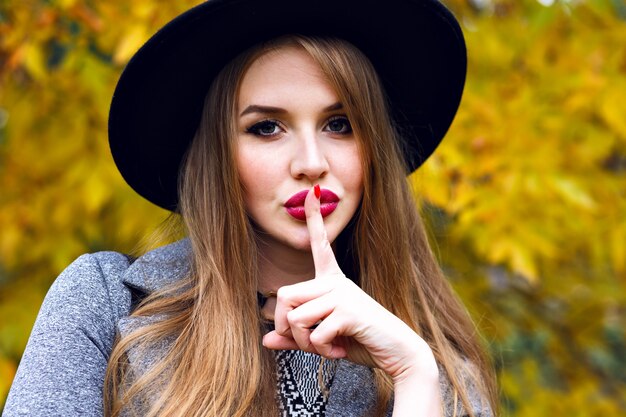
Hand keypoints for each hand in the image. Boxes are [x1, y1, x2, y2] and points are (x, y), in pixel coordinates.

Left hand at [262, 185, 438, 383]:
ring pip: (295, 318)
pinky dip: (321, 350)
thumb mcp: (323, 338)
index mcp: (332, 281)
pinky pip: (314, 334)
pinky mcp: (349, 311)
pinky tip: (338, 350)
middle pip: (284, 295)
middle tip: (307, 342)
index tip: (313, 191)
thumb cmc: (360, 340)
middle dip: (286, 327)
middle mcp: (336, 282)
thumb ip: (295, 337)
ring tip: (327, 347)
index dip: (314, 219)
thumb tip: (265, 340)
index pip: (321, 245)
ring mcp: (343, 294)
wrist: (397, 351)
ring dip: (305, 342)